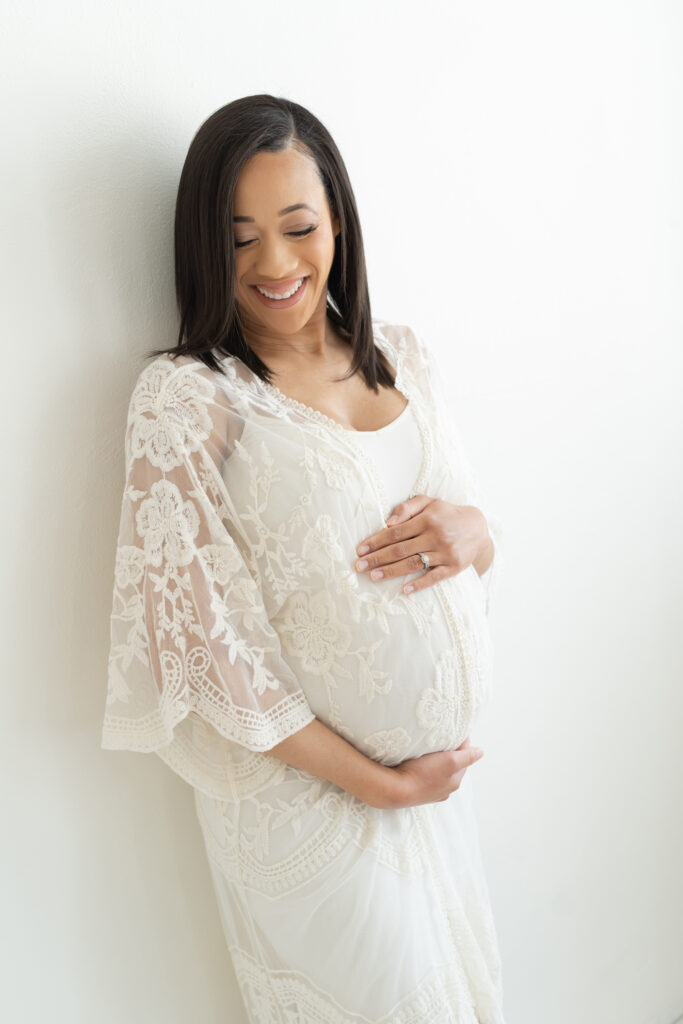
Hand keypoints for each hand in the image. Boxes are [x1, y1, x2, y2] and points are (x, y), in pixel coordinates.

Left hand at [354, 495, 490, 594]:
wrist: (478, 527)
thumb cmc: (447, 514)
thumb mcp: (429, 502)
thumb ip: (407, 508)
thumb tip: (387, 522)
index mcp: (427, 519)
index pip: (396, 532)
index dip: (376, 541)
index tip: (361, 550)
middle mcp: (436, 536)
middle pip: (401, 549)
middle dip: (378, 558)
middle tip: (359, 566)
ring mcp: (445, 552)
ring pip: (413, 564)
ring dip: (391, 572)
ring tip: (373, 577)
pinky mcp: (454, 567)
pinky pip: (434, 577)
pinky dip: (419, 584)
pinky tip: (404, 589)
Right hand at [386, 737, 484, 807]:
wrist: (395, 790)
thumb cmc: (423, 774)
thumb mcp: (450, 761)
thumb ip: (467, 756)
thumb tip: (482, 752)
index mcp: (455, 781)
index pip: (464, 758)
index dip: (461, 744)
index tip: (455, 731)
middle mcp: (444, 789)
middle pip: (451, 765)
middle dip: (449, 752)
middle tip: (442, 736)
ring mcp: (429, 791)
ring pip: (438, 771)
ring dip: (436, 760)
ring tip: (429, 747)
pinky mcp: (416, 790)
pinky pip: (425, 775)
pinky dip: (425, 767)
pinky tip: (418, 761)